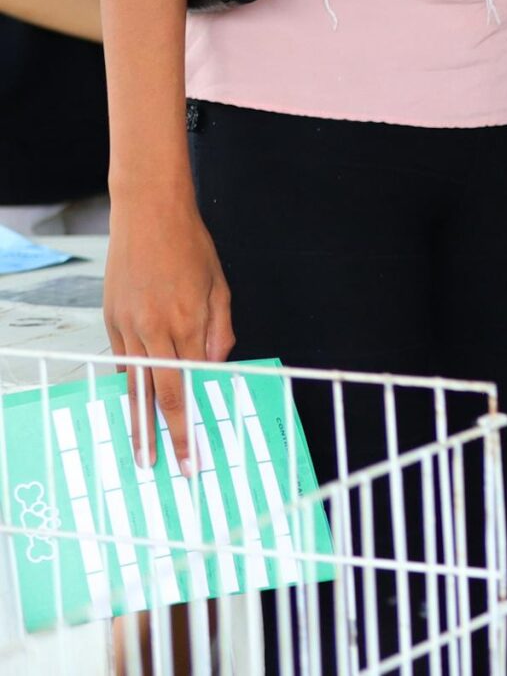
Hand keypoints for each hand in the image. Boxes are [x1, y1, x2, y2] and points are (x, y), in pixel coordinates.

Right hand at [103, 201, 233, 470]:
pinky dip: (127, 383)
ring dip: (136, 419)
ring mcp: (126, 325)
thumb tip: (215, 365)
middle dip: (161, 435)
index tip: (190, 454)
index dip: (187, 424)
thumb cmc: (191, 246)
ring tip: (138, 451)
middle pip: (157, 394)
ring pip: (132, 383)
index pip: (187, 387)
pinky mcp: (111, 318)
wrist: (148, 213)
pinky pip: (121, 359)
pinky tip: (130, 404)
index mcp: (185, 324)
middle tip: (163, 468)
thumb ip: (219, 330)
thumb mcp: (220, 287)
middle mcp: (152, 330)